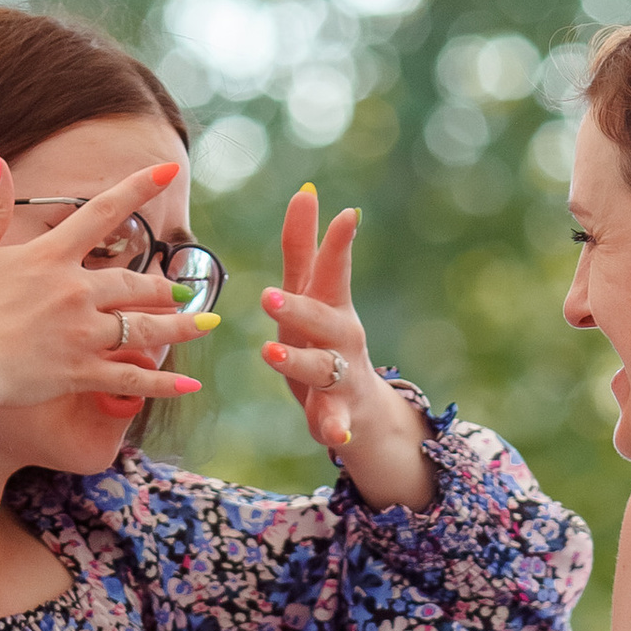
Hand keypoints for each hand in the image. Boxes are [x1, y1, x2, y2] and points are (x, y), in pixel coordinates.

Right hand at [0, 151, 203, 415]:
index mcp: (51, 257)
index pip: (103, 212)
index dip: (137, 187)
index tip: (167, 171)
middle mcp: (75, 292)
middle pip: (133, 283)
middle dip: (163, 286)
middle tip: (183, 290)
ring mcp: (82, 335)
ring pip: (144, 328)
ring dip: (180, 327)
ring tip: (207, 323)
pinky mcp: (80, 373)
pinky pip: (131, 379)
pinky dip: (162, 383)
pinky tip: (190, 387)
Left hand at [260, 188, 429, 501]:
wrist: (363, 410)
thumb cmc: (325, 342)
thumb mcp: (312, 296)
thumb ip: (304, 249)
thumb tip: (304, 192)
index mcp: (331, 305)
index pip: (332, 270)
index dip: (337, 244)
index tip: (345, 214)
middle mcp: (342, 338)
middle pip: (324, 319)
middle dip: (299, 307)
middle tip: (267, 296)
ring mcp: (343, 377)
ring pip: (324, 369)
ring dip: (299, 362)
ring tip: (271, 353)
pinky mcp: (340, 414)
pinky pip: (338, 422)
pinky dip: (336, 428)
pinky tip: (333, 438)